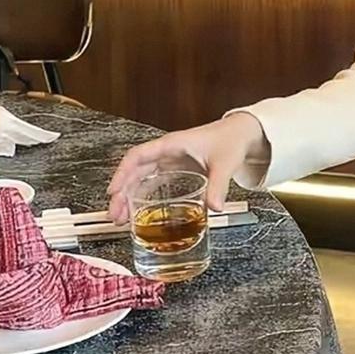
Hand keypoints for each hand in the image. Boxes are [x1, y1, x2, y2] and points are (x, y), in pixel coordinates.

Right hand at [105, 111, 269, 223]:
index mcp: (171, 145)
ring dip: (129, 196)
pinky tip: (139, 211)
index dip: (122, 173)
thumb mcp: (224, 163)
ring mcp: (170, 161)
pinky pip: (154, 182)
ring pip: (142, 178)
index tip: (113, 192)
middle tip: (115, 216)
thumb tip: (214, 208)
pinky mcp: (177, 169)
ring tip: (121, 219)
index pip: (138, 156)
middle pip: (135, 171)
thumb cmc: (230, 141)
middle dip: (121, 192)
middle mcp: (166, 152)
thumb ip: (218, 185)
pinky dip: (144, 195)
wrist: (241, 135)